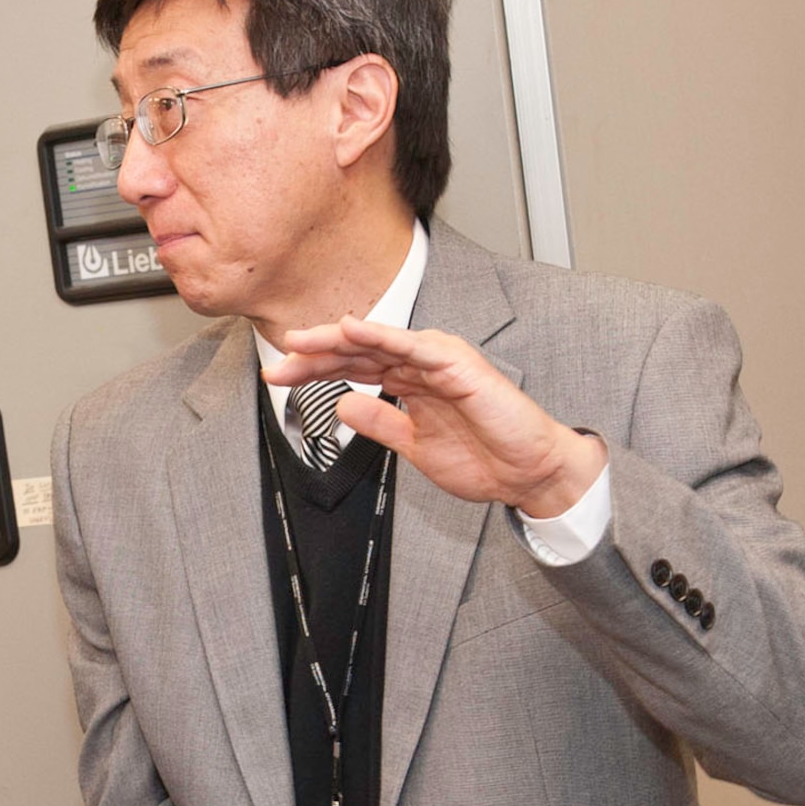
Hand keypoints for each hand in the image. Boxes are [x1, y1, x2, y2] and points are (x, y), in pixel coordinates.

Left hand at [267, 316, 605, 517]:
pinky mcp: (459, 366)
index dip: (314, 370)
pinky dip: (383, 336)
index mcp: (410, 381)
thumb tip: (342, 407)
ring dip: (340, 339)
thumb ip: (379, 423)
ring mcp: (440, 361)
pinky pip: (414, 347)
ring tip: (305, 339)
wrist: (527, 474)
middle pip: (359, 350)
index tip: (278, 375)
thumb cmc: (484, 457)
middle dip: (316, 353)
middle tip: (280, 354)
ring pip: (381, 342)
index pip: (353, 367)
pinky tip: (354, 330)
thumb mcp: (413, 444)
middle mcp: (421, 365)